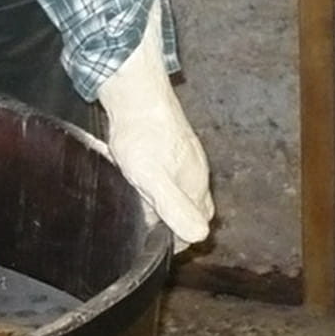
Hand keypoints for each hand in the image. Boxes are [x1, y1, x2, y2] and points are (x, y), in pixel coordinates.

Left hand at [96, 0, 214, 250]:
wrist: (134, 91)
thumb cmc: (141, 135)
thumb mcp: (153, 178)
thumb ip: (174, 207)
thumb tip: (200, 236)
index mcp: (196, 185)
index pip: (198, 224)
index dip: (178, 238)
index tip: (154, 243)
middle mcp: (196, 171)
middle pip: (190, 208)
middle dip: (171, 220)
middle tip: (142, 223)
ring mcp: (184, 156)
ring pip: (178, 188)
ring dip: (161, 200)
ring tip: (135, 200)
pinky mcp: (169, 143)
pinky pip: (167, 171)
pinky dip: (154, 181)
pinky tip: (135, 176)